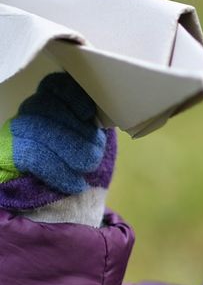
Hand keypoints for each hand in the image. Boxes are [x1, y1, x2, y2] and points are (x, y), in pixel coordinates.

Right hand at [0, 73, 115, 210]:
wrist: (55, 199)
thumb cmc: (77, 163)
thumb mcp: (89, 139)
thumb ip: (94, 124)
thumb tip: (109, 116)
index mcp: (50, 101)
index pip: (55, 85)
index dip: (72, 95)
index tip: (88, 114)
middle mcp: (28, 112)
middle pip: (47, 107)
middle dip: (77, 132)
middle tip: (95, 154)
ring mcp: (13, 132)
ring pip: (39, 130)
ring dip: (71, 151)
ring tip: (87, 168)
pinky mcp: (5, 156)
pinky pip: (32, 157)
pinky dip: (59, 172)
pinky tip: (75, 183)